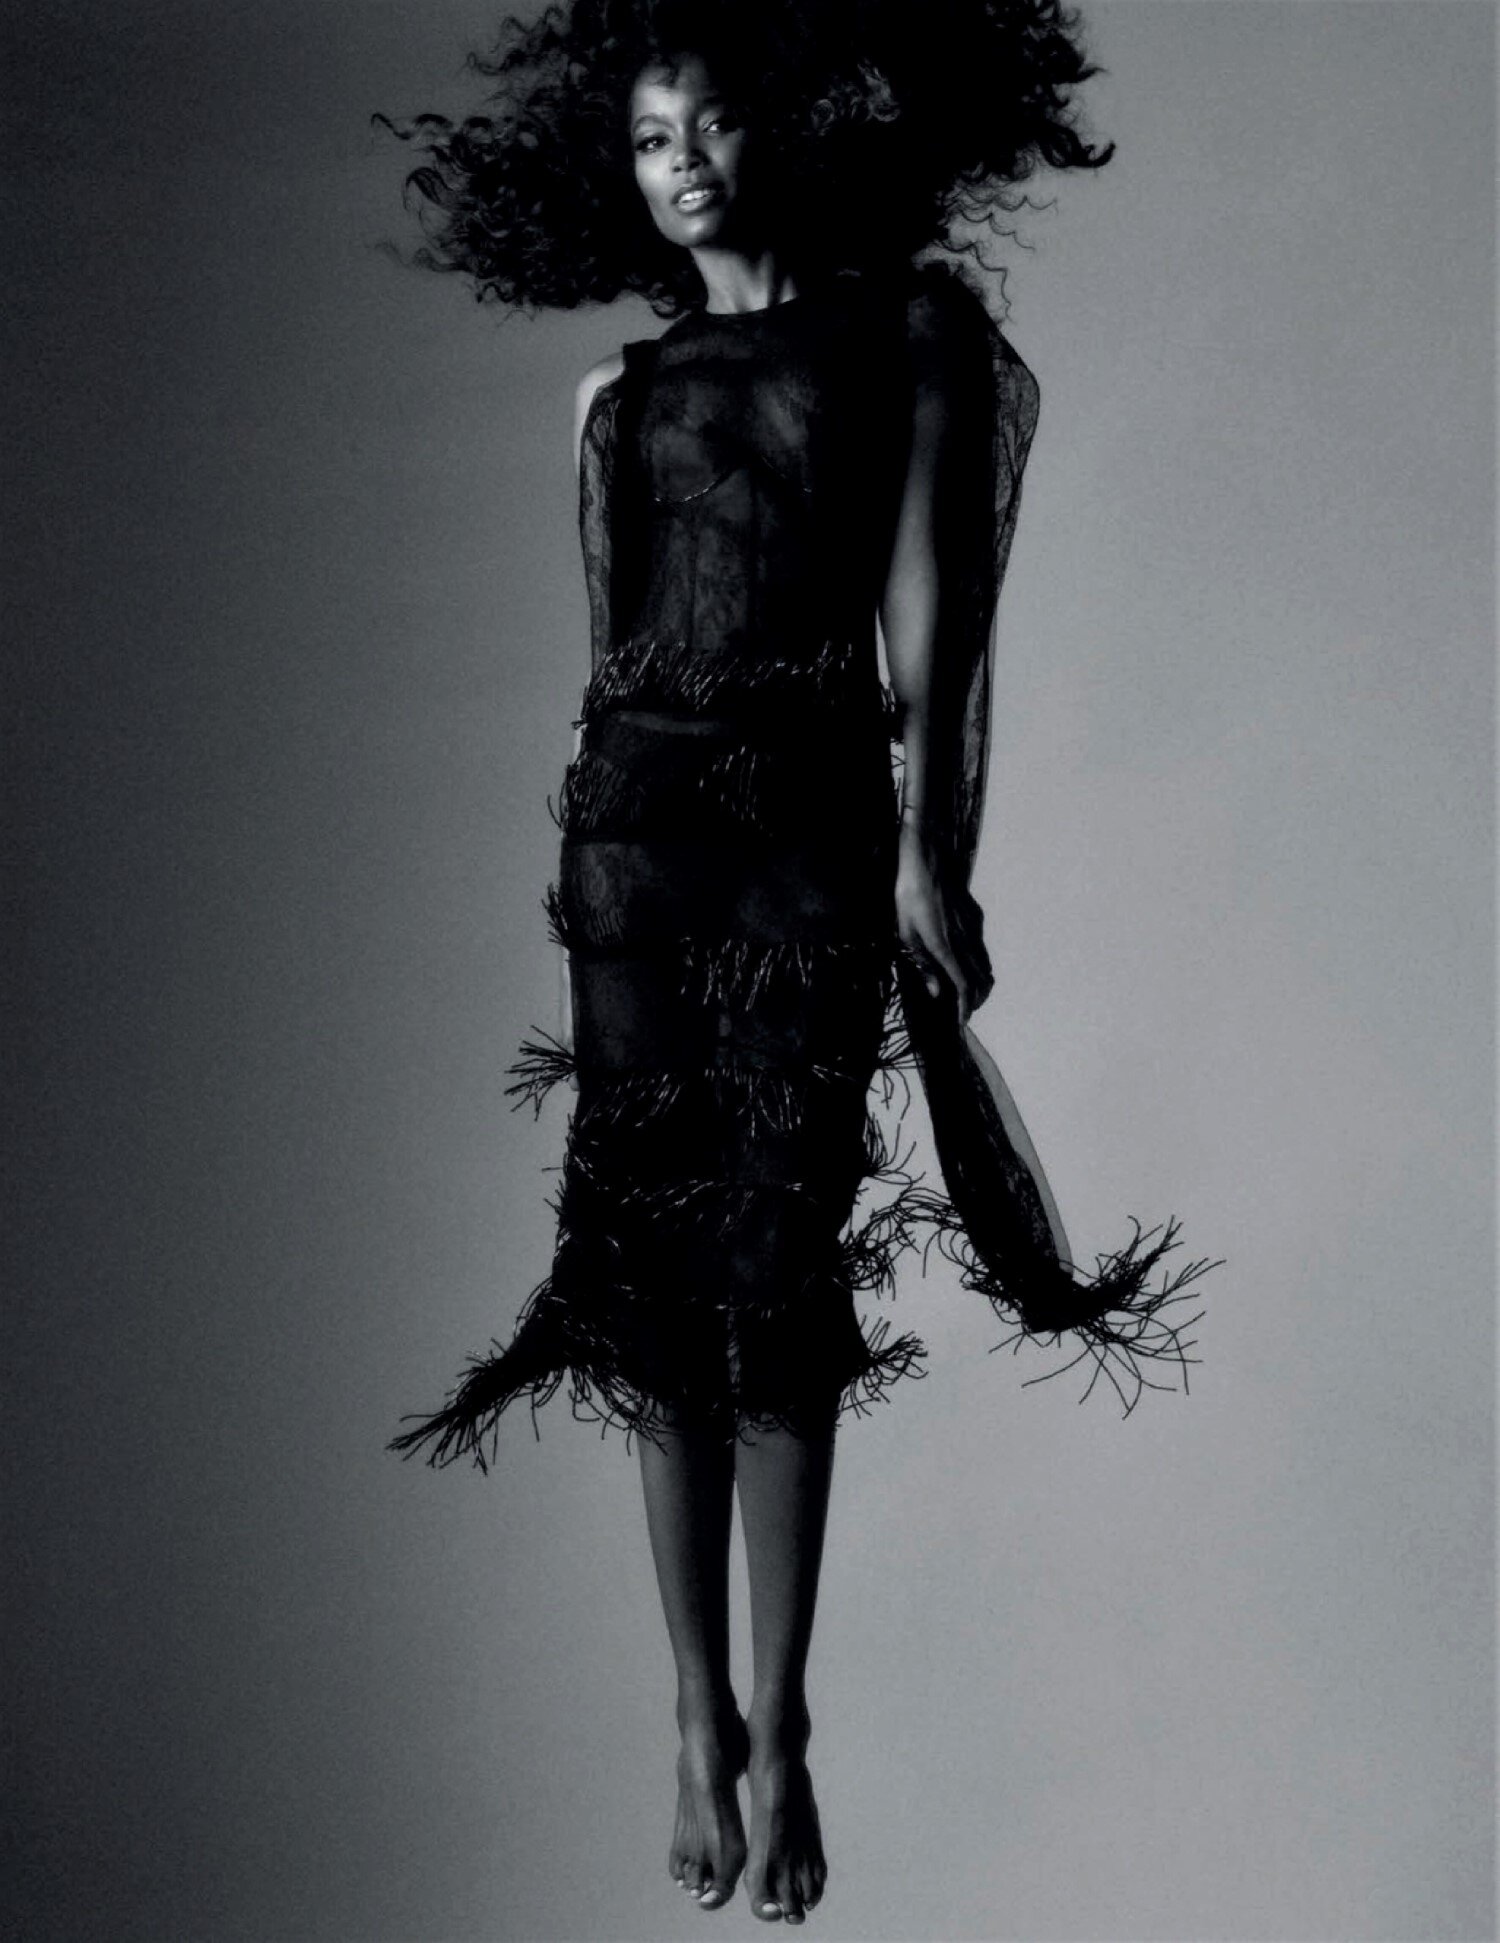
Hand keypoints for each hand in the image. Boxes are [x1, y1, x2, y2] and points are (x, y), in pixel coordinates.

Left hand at [894, 840, 993, 1025]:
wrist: (926, 859)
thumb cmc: (909, 895)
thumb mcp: (906, 932)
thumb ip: (923, 965)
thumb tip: (937, 992)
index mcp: (945, 946)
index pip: (964, 986)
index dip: (965, 1008)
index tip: (961, 1023)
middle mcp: (965, 939)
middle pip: (982, 981)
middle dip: (976, 1001)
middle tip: (963, 1011)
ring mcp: (974, 927)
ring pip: (986, 965)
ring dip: (979, 984)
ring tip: (965, 993)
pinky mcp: (976, 916)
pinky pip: (982, 947)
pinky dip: (978, 964)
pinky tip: (963, 963)